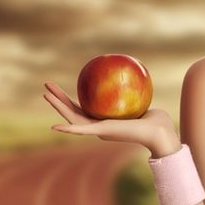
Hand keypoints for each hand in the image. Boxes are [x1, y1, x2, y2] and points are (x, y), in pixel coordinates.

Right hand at [43, 81, 177, 152]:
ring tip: (45, 94)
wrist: (158, 132)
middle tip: (46, 86)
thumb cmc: (153, 118)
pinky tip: (54, 126)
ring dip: (58, 107)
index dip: (70, 99)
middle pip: (72, 111)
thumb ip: (130, 89)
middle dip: (58, 100)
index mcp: (103, 121)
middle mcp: (98, 126)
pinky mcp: (101, 133)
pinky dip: (67, 130)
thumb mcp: (139, 98)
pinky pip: (81, 130)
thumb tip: (128, 71)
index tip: (62, 88)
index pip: (83, 108)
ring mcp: (98, 131)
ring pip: (72, 118)